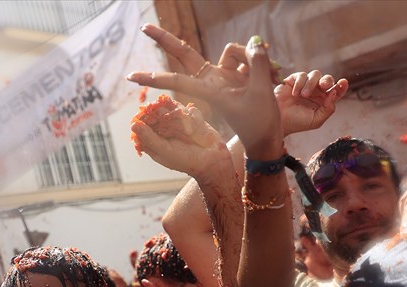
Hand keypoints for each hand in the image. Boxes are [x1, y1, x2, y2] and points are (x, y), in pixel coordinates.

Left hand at [128, 25, 282, 158]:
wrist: (267, 139)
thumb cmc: (259, 123)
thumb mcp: (260, 93)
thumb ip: (257, 64)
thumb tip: (254, 42)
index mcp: (210, 92)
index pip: (177, 80)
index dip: (155, 77)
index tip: (131, 76)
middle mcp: (213, 81)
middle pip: (185, 53)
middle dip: (165, 40)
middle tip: (144, 27)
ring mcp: (225, 76)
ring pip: (232, 50)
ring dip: (252, 58)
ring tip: (271, 78)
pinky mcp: (239, 74)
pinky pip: (248, 56)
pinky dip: (261, 62)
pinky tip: (274, 75)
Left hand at [131, 100, 229, 178]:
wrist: (213, 162)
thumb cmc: (186, 161)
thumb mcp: (165, 151)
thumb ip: (149, 138)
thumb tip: (134, 125)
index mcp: (155, 140)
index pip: (143, 124)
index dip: (144, 118)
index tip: (148, 115)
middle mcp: (165, 130)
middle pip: (157, 113)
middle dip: (163, 112)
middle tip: (170, 118)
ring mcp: (179, 123)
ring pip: (173, 108)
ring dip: (180, 115)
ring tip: (186, 130)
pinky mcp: (193, 118)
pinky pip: (190, 110)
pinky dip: (193, 117)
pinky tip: (196, 130)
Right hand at [276, 70, 348, 136]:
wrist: (278, 121)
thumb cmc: (297, 123)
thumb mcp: (316, 120)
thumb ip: (328, 109)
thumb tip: (333, 92)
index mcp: (323, 101)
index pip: (336, 91)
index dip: (341, 86)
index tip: (343, 82)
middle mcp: (316, 92)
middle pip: (327, 79)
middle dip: (327, 80)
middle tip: (323, 85)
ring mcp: (305, 85)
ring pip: (315, 74)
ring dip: (311, 83)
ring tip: (303, 95)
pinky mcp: (294, 80)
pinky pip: (301, 75)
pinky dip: (300, 83)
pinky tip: (294, 93)